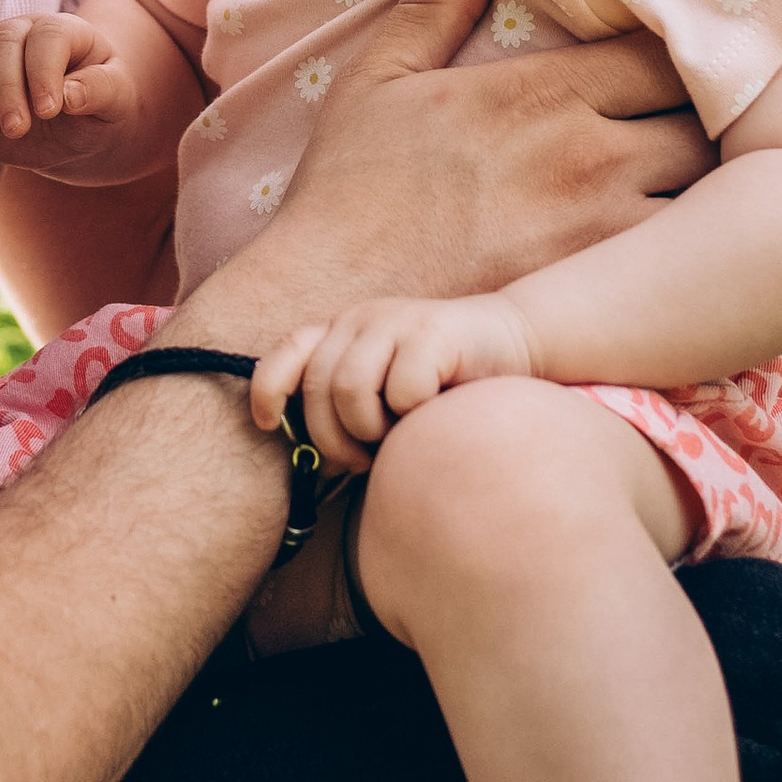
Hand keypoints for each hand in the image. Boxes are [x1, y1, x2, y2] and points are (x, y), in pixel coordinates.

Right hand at [0, 13, 138, 174]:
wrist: (77, 129)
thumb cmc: (101, 106)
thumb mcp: (116, 100)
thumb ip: (100, 91)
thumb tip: (72, 95)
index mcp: (62, 31)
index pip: (48, 36)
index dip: (44, 70)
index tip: (49, 110)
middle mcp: (21, 35)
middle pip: (0, 42)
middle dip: (4, 86)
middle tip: (17, 129)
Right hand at [175, 0, 713, 350]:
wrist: (324, 302)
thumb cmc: (351, 190)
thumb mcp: (383, 75)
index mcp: (546, 90)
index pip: (671, 43)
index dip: (699, 42)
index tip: (702, 47)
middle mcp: (591, 152)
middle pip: (716, 115)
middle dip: (732, 111)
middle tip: (738, 114)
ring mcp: (605, 227)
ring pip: (717, 191)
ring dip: (730, 182)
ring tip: (736, 180)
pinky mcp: (605, 296)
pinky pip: (688, 264)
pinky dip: (706, 249)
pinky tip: (706, 249)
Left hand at [254, 294, 534, 469]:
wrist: (515, 341)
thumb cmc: (443, 385)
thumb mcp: (386, 395)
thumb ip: (349, 411)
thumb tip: (311, 462)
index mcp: (342, 332)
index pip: (287, 350)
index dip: (267, 388)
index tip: (266, 424)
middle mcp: (361, 319)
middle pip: (318, 388)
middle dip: (336, 439)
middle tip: (366, 461)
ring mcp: (396, 319)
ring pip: (351, 388)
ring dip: (372, 429)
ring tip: (398, 436)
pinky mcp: (433, 330)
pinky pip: (403, 388)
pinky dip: (416, 414)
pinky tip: (435, 411)